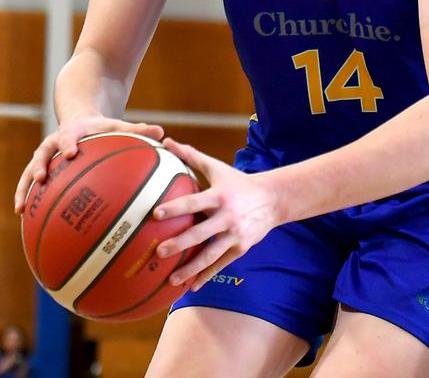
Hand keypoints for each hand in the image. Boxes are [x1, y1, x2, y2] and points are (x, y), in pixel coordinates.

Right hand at [14, 114, 163, 212]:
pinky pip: (29, 184)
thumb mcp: (117, 126)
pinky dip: (25, 197)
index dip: (69, 142)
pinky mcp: (41, 168)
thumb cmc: (101, 128)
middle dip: (39, 166)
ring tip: (21, 208)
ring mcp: (45, 156)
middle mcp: (54, 143)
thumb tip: (162, 133)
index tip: (71, 152)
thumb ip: (138, 130)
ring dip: (24, 187)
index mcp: (73, 131)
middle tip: (40, 179)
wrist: (78, 120)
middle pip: (42, 153)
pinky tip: (23, 218)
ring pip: (29, 170)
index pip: (69, 135)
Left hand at [154, 137, 280, 290]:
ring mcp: (234, 235)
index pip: (194, 203)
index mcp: (219, 196)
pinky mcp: (240, 248)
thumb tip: (166, 141)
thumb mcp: (217, 167)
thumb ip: (191, 156)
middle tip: (160, 251)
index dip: (176, 208)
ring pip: (210, 255)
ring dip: (190, 269)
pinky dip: (206, 276)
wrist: (272, 199)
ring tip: (171, 279)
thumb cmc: (237, 182)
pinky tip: (191, 287)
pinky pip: (220, 264)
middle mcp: (227, 217)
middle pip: (200, 233)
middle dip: (180, 243)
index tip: (156, 214)